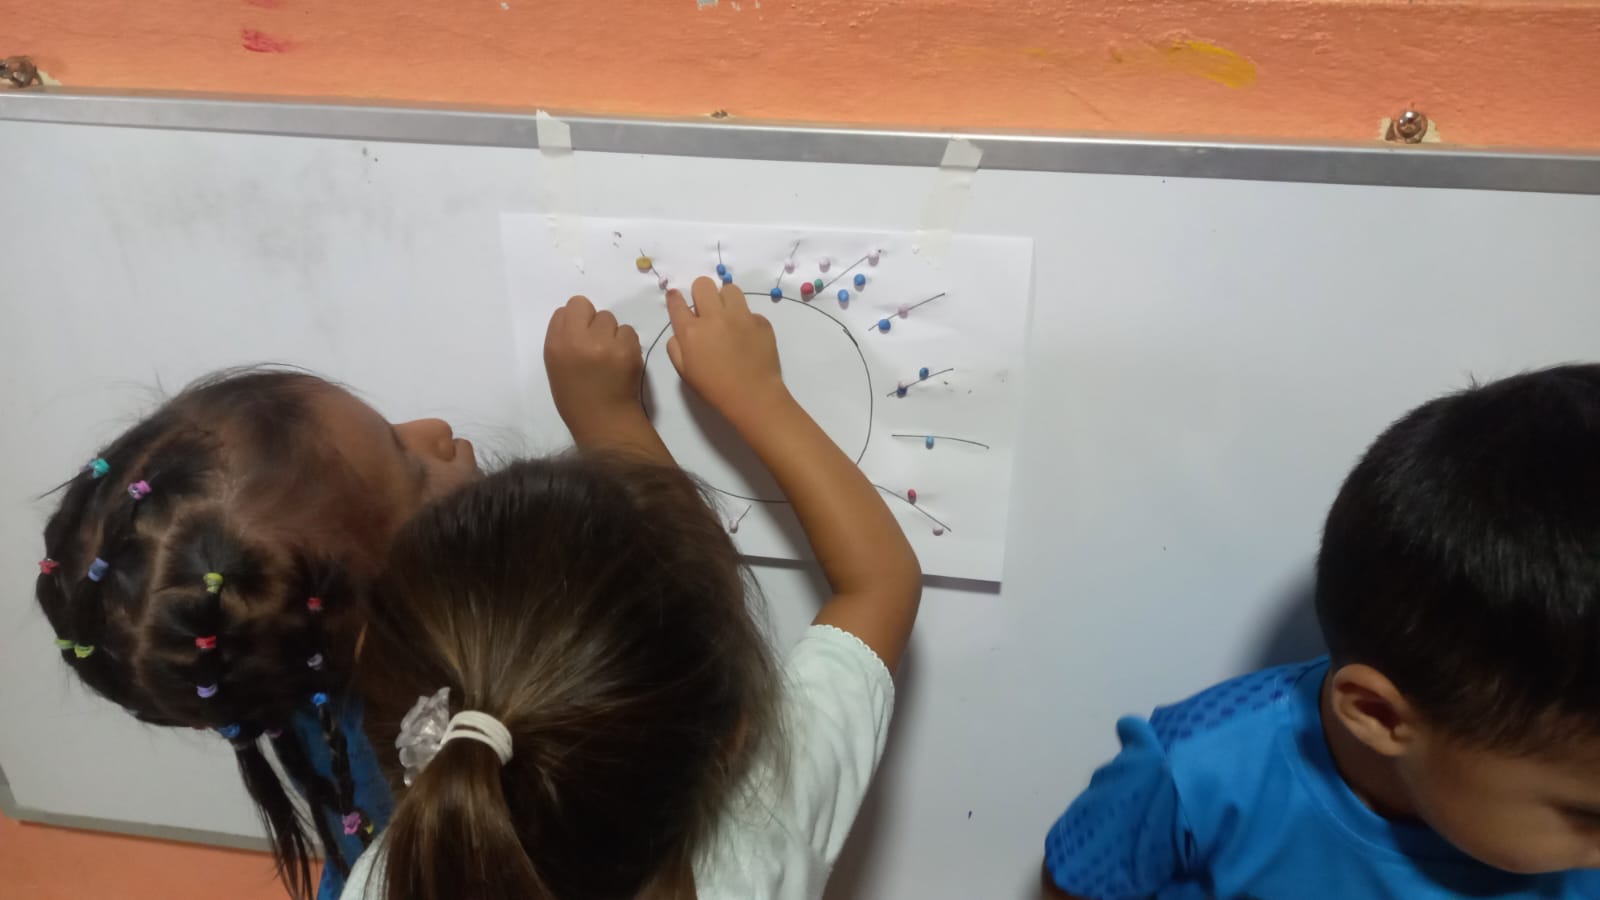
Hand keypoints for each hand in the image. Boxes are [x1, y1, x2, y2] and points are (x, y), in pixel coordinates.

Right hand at [544, 295, 649, 446]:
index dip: (575, 321)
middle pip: (588, 307)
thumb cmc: (576, 396)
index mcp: (556, 344)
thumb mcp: (556, 365)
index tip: (579, 336)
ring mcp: (605, 343)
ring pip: (609, 318)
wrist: (604, 419)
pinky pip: (628, 330)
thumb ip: (562, 337)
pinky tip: (621, 360)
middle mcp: (578, 339)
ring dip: (610, 332)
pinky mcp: (628, 348)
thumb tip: (578, 318)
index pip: (567, 308)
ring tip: (608, 355)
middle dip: (592, 323)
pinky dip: (626, 342)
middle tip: (595, 345)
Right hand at [665, 277, 789, 426]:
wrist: (753, 396)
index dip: (675, 298)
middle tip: (705, 308)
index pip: (677, 302)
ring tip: (728, 316)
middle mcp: (715, 317)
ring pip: (730, 289)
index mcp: (691, 331)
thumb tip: (679, 332)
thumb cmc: (714, 388)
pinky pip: (750, 311)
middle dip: (701, 292)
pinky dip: (746, 320)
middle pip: (703, 284)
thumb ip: (676, 347)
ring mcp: (741, 316)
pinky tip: (747, 336)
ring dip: (725, 299)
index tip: (677, 297)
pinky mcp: (761, 321)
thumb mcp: (685, 372)